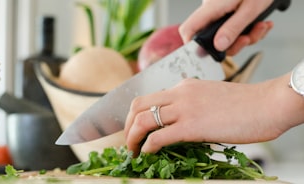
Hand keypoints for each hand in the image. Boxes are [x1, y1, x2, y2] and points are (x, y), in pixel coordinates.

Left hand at [124, 74, 303, 155]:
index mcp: (183, 86)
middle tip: (129, 141)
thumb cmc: (244, 104)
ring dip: (132, 138)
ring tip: (133, 151)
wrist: (267, 104)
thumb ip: (191, 104)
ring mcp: (184, 108)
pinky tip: (147, 154)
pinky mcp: (191, 126)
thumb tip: (178, 122)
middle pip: (137, 106)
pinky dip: (147, 147)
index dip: (135, 115)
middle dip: (127, 125)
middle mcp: (179, 93)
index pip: (148, 98)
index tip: (135, 129)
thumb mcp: (210, 97)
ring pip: (143, 120)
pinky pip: (159, 137)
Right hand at [179, 0, 273, 55]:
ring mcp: (220, 11)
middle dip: (234, 44)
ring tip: (261, 26)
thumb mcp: (250, 9)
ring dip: (246, 37)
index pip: (189, 29)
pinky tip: (260, 23)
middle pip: (211, 38)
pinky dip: (249, 30)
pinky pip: (233, 28)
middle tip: (248, 39)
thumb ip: (233, 28)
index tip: (207, 54)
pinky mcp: (229, 12)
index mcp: (211, 7)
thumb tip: (219, 46)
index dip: (192, 45)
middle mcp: (212, 10)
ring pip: (226, 35)